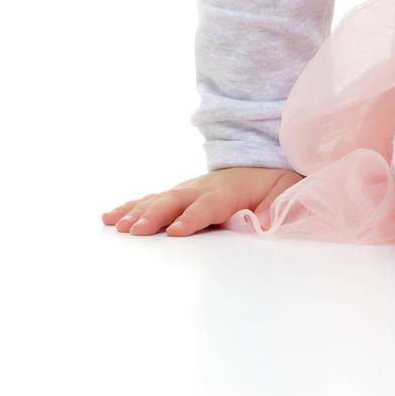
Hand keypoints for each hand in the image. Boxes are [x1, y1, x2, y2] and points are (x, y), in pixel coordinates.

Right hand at [101, 165, 302, 236]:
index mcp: (230, 189)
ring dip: (137, 211)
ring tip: (116, 225)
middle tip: (135, 230)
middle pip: (177, 200)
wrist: (264, 164)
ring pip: (159, 199)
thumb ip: (277, 207)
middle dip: (156, 215)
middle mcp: (204, 187)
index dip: (193, 217)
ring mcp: (188, 189)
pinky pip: (152, 200)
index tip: (176, 231)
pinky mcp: (178, 195)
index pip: (209, 204)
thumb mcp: (285, 191)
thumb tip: (267, 225)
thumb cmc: (274, 184)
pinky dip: (130, 206)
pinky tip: (109, 217)